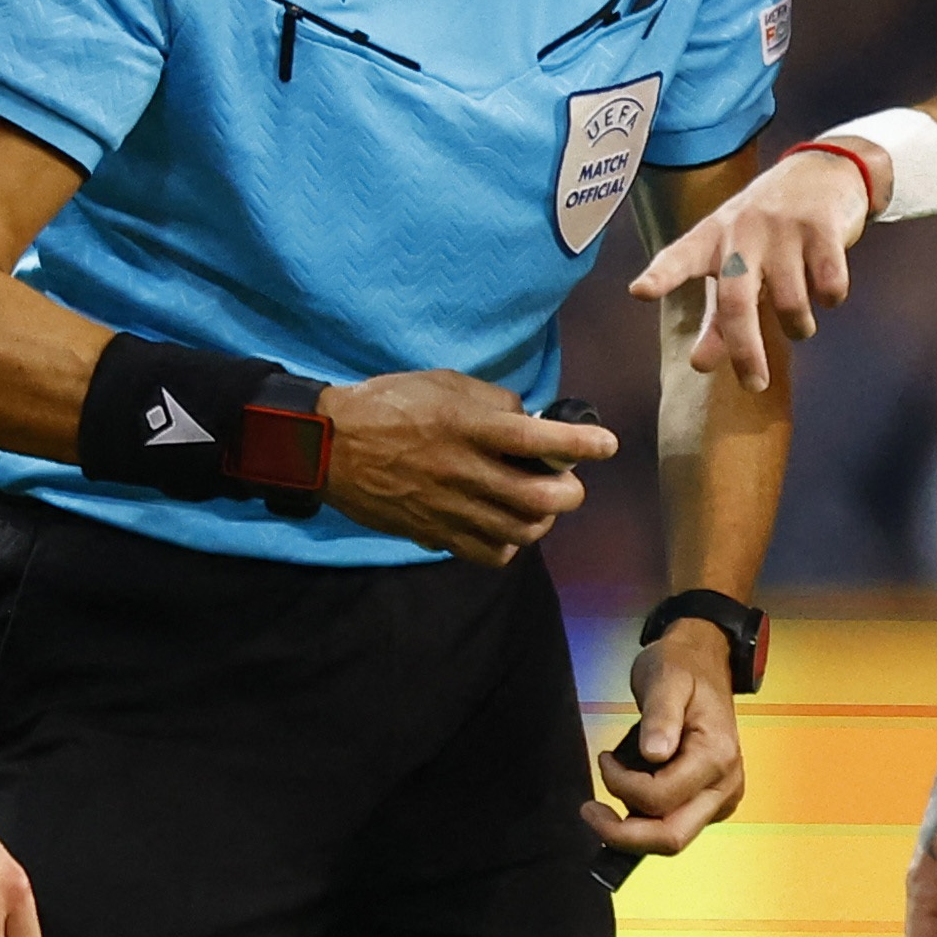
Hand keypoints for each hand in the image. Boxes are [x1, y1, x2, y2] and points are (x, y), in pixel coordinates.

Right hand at [316, 369, 616, 564]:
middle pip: (541, 497)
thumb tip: (530, 420)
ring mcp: (451, 508)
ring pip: (523, 530)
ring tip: (536, 503)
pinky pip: (492, 554)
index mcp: (468, 426)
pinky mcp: (436, 534)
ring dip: (542, 518)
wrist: (329, 446)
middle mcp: (465, 471)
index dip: (581, 443)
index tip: (606, 444)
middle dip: (569, 492)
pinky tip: (504, 525)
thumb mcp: (443, 382)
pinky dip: (509, 543)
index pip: (538, 438)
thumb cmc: (389, 404)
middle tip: (566, 481)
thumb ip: (493, 401)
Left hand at [589, 626, 747, 864]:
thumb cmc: (683, 668)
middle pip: (672, 837)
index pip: (661, 798)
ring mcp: (720, 798)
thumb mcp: (665, 680)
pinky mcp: (711, 802)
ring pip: (672, 838)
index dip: (622, 786)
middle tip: (591, 813)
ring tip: (612, 790)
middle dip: (625, 835)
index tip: (603, 759)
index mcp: (717, 756)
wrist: (704, 663)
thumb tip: (653, 753)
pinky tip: (632, 793)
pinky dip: (647, 820)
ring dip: (634, 828)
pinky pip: (676, 826)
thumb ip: (660, 716)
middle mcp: (725, 785)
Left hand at [626, 146, 867, 391]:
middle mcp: (742, 231)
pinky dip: (831, 299)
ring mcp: (783, 227)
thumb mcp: (735, 264)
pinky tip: (828, 292)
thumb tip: (699, 366)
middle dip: (745, 350)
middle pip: (737, 301)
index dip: (661, 275)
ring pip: (790, 303)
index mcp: (711, 238)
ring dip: (799, 327)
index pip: (679, 257)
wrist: (822, 171)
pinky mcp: (822, 228)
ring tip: (800, 324)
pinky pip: (829, 286)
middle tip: (754, 384)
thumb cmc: (766, 230)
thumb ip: (717, 317)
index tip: (640, 291)